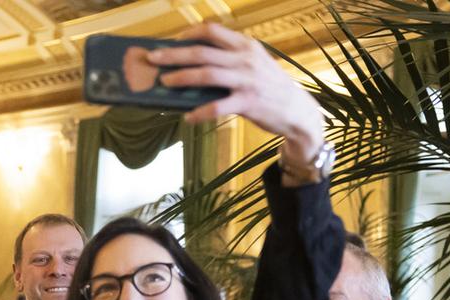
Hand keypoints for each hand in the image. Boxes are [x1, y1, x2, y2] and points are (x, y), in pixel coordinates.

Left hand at [147, 23, 324, 162]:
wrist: (297, 109)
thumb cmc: (269, 87)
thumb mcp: (254, 64)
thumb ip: (230, 60)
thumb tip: (194, 64)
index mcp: (245, 45)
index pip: (212, 31)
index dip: (188, 35)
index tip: (171, 41)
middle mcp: (245, 59)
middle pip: (202, 52)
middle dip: (173, 55)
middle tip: (152, 59)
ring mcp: (247, 80)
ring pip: (206, 75)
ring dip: (181, 78)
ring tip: (163, 83)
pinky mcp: (248, 102)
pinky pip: (217, 107)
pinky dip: (199, 113)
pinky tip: (187, 118)